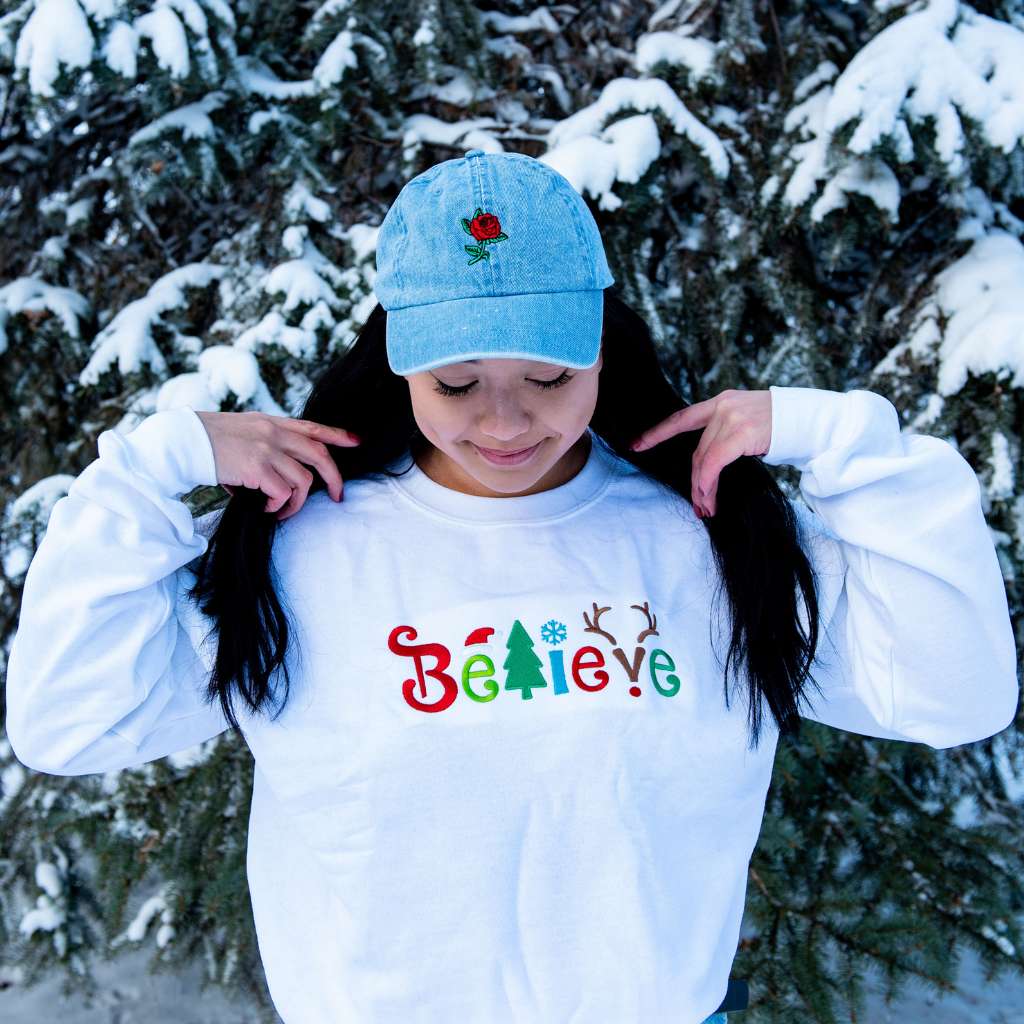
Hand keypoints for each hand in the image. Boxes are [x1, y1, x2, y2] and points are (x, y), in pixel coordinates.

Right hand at [195, 410, 361, 520]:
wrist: (182, 441)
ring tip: (281, 511)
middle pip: (319, 455)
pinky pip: (282, 493)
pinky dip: (277, 506)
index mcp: (272, 422)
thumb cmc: (207, 442)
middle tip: (339, 496)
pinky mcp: (257, 468)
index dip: (337, 435)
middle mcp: (274, 433)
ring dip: (297, 503)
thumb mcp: (243, 433)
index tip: (357, 442)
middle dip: (335, 478)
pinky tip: (265, 509)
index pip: (313, 426)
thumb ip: (265, 448)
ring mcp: (267, 449)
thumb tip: (276, 480)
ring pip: (303, 480)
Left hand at [628, 389, 771, 517]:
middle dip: (694, 480)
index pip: (682, 418)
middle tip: (697, 504)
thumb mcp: (750, 423)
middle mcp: (723, 406)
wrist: (812, 420)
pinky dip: (708, 483)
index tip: (636, 444)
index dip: (658, 432)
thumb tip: (710, 461)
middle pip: (697, 449)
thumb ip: (727, 433)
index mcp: (721, 402)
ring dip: (702, 488)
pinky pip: (714, 464)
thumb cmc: (784, 427)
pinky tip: (708, 497)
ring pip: (703, 459)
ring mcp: (731, 418)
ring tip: (705, 508)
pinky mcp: (741, 433)